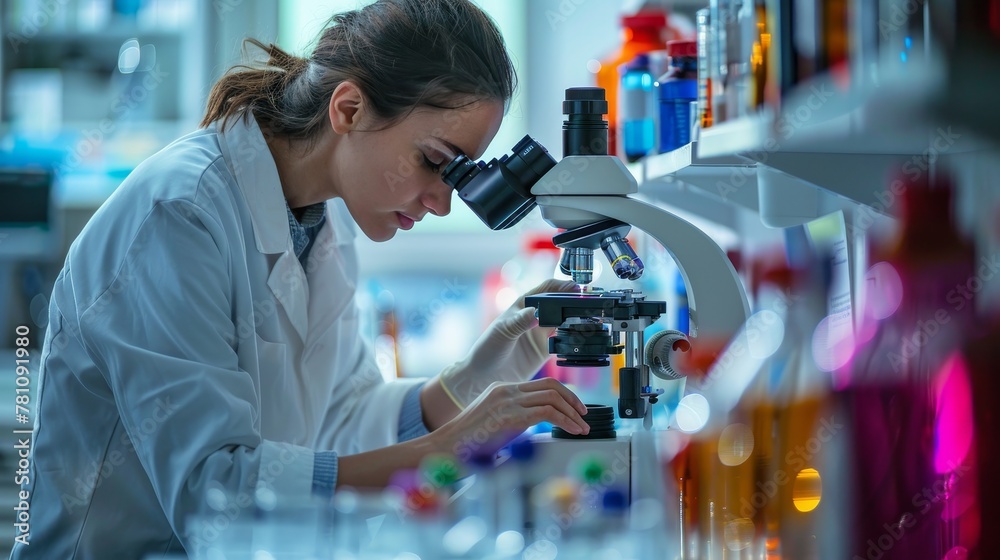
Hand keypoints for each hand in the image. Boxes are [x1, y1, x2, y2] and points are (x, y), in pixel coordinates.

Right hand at [432, 377, 589, 461]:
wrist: (446, 448)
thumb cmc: (466, 443)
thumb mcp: (493, 424)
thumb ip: (512, 419)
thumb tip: (534, 427)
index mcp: (502, 389)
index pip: (541, 384)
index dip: (563, 395)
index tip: (574, 409)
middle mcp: (506, 390)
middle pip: (551, 386)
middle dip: (573, 400)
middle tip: (585, 415)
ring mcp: (508, 400)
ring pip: (553, 397)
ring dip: (573, 412)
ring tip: (583, 427)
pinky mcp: (511, 415)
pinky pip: (548, 413)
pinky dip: (566, 421)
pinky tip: (572, 431)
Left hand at [439, 279, 577, 408]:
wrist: (483, 377)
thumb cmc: (486, 350)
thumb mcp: (502, 332)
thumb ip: (519, 322)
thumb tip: (534, 313)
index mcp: (522, 306)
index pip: (546, 290)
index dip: (562, 286)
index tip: (576, 287)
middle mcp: (534, 317)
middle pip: (559, 304)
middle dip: (574, 301)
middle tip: (589, 302)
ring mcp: (540, 334)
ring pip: (565, 321)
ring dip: (577, 318)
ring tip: (590, 318)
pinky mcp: (545, 350)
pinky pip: (564, 341)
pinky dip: (574, 338)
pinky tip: (582, 338)